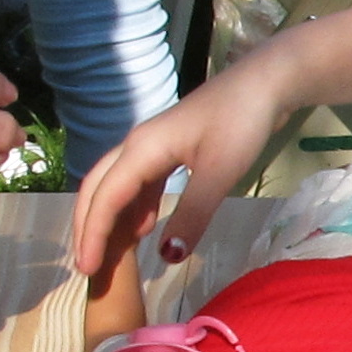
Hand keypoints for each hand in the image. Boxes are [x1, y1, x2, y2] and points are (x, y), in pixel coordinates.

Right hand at [69, 63, 289, 279]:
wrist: (265, 82)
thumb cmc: (241, 122)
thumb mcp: (219, 173)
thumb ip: (193, 214)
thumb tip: (168, 256)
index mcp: (142, 149)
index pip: (105, 198)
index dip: (93, 235)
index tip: (87, 269)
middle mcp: (138, 146)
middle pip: (97, 188)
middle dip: (87, 227)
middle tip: (86, 266)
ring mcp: (153, 146)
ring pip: (116, 185)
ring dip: (108, 218)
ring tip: (109, 254)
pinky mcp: (170, 149)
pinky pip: (139, 183)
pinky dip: (134, 208)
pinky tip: (143, 229)